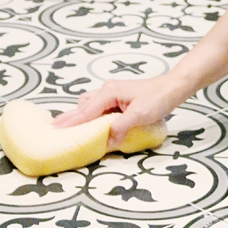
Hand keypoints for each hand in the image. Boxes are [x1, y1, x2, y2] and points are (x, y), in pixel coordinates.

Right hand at [52, 76, 181, 146]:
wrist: (173, 87)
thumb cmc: (158, 98)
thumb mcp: (140, 115)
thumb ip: (121, 127)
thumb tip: (106, 140)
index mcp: (109, 92)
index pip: (86, 111)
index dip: (71, 122)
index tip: (55, 130)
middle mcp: (107, 90)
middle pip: (83, 106)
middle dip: (70, 118)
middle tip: (55, 129)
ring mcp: (113, 93)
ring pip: (90, 105)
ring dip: (80, 116)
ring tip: (70, 129)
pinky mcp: (119, 98)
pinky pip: (98, 107)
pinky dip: (90, 115)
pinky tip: (90, 123)